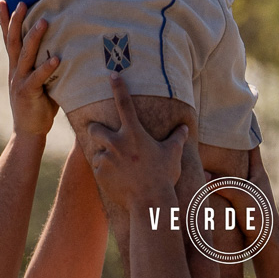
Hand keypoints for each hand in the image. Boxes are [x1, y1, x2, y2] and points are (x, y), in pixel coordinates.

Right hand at [0, 1, 59, 136]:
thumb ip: (43, 63)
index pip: (8, 38)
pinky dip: (47, 67)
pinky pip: (38, 77)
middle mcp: (15, 70)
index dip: (4, 20)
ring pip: (26, 55)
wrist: (28, 131)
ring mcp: (20, 81)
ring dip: (35, 37)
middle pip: (13, 41)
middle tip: (22, 2)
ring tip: (44, 21)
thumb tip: (61, 44)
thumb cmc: (39, 103)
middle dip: (16, 20)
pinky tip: (57, 58)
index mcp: (15, 66)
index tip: (2, 1)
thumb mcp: (39, 79)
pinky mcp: (28, 93)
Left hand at [84, 73, 188, 207]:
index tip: (112, 74)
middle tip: (103, 135)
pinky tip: (115, 179)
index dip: (118, 87)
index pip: (124, 103)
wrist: (149, 203)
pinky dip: (103, 172)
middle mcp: (116, 142)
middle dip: (95, 129)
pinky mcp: (99, 174)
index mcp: (133, 133)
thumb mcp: (172, 155)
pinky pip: (97, 169)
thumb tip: (184, 129)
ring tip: (116, 167)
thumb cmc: (163, 176)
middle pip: (94, 128)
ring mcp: (106, 158)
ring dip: (103, 156)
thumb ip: (177, 139)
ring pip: (96, 151)